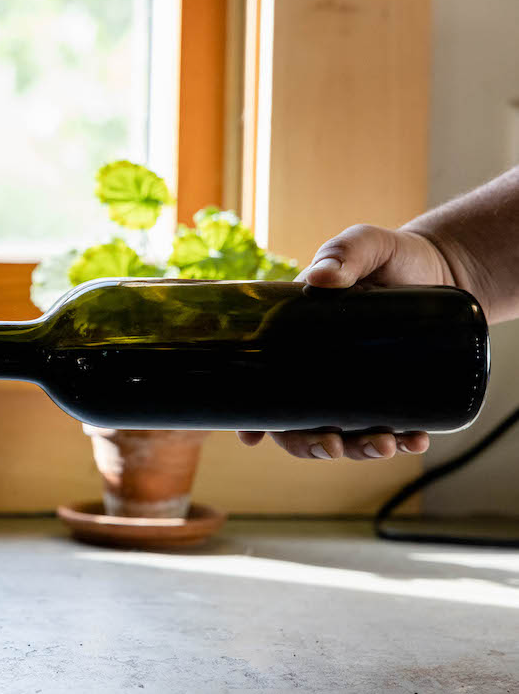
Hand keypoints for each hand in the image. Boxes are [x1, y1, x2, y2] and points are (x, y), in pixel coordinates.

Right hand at [238, 224, 454, 459]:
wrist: (442, 268)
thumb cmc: (390, 255)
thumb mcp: (365, 244)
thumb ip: (344, 252)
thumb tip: (321, 279)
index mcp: (296, 340)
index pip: (265, 385)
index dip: (253, 418)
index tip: (252, 439)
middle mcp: (319, 371)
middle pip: (300, 424)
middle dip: (312, 444)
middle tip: (335, 445)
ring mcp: (355, 386)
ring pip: (344, 434)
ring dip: (359, 449)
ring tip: (387, 446)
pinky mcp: (391, 393)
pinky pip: (390, 427)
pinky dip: (402, 440)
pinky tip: (416, 440)